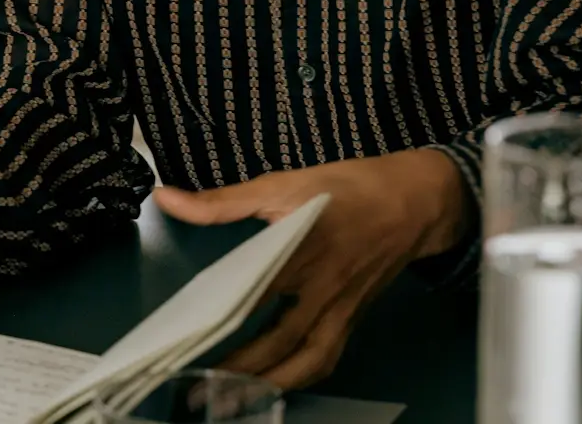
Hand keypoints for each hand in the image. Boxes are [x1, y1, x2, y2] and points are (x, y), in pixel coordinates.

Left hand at [152, 150, 470, 389]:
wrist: (413, 201)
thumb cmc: (349, 187)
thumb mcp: (284, 182)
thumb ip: (224, 200)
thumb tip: (168, 199)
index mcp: (303, 249)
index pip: (252, 292)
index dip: (218, 317)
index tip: (184, 338)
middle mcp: (323, 288)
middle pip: (279, 341)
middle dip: (238, 370)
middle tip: (197, 390)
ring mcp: (342, 308)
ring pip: (304, 361)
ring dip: (267, 385)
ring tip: (229, 400)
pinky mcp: (353, 318)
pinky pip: (324, 358)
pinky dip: (298, 376)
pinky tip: (275, 383)